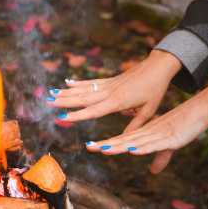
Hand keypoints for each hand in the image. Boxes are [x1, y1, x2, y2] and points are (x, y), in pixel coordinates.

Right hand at [46, 49, 181, 132]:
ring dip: (66, 92)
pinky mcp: (110, 80)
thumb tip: (126, 142)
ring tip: (51, 93)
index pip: (94, 110)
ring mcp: (109, 84)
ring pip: (84, 89)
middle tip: (48, 102)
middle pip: (83, 98)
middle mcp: (110, 92)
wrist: (159, 67)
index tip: (63, 116)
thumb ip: (135, 126)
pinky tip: (67, 82)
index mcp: (118, 101)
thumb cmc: (155, 90)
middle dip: (64, 101)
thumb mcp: (148, 111)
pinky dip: (79, 82)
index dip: (78, 114)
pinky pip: (91, 82)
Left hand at [87, 85, 207, 173]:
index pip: (122, 140)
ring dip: (119, 146)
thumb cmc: (184, 124)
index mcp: (146, 134)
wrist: (200, 109)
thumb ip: (160, 158)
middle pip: (124, 140)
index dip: (107, 144)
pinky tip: (132, 149)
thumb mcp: (170, 145)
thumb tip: (153, 171)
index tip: (90, 146)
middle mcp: (148, 134)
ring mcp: (158, 135)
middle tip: (87, 147)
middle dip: (106, 145)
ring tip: (103, 149)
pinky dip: (143, 147)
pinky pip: (154, 144)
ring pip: (135, 142)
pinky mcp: (170, 138)